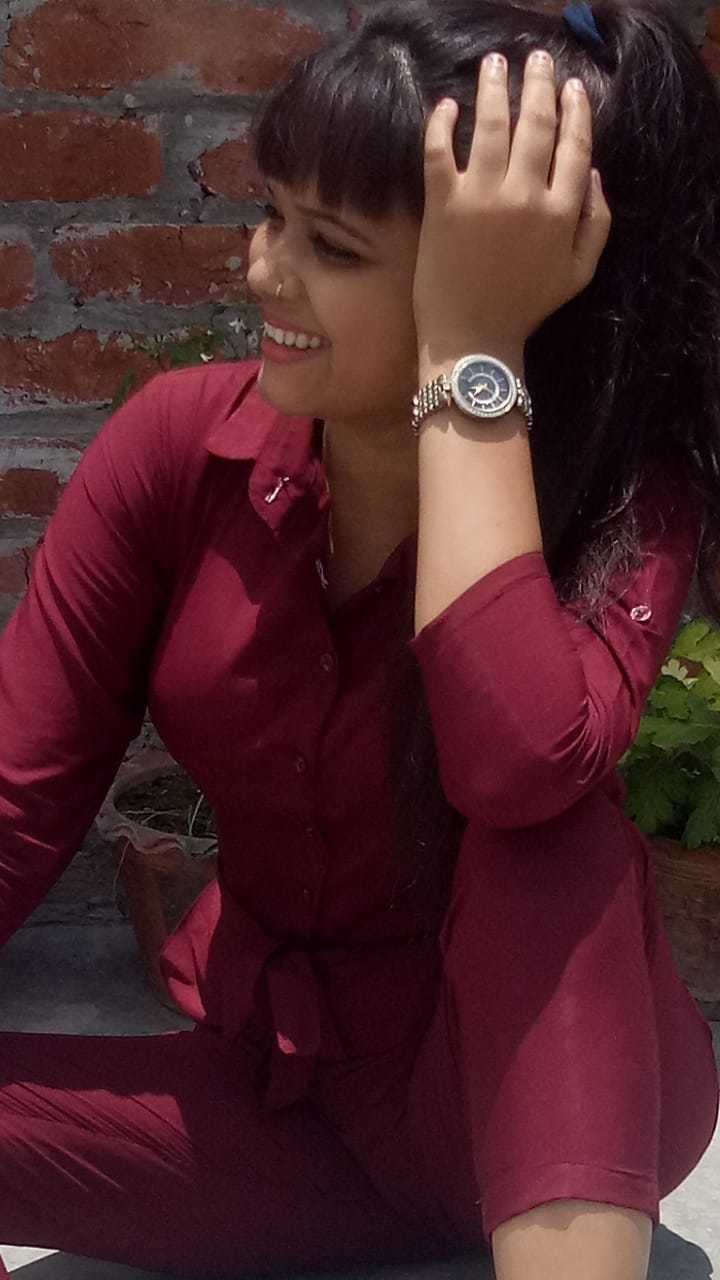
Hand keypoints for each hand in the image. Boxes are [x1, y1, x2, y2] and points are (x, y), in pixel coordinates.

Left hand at [412, 50, 611, 363]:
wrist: (472, 340)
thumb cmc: (525, 309)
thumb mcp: (579, 274)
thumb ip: (596, 223)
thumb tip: (594, 174)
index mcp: (561, 211)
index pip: (574, 145)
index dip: (576, 110)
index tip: (573, 88)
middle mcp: (525, 196)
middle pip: (536, 123)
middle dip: (539, 84)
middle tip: (537, 61)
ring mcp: (482, 197)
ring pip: (492, 124)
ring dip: (494, 87)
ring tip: (495, 66)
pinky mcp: (443, 204)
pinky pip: (439, 151)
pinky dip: (442, 122)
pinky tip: (448, 106)